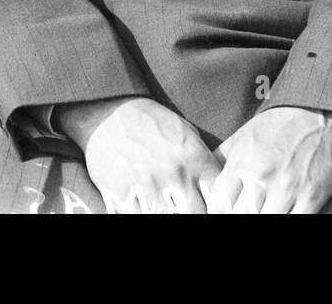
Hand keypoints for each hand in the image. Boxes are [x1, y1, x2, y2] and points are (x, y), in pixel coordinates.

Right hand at [56, 96, 221, 213]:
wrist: (111, 116)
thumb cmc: (154, 126)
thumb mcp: (187, 135)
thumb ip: (203, 162)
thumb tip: (219, 188)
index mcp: (195, 158)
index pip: (218, 195)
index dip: (215, 200)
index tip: (207, 198)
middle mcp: (176, 174)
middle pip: (196, 212)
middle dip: (193, 209)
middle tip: (183, 201)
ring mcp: (149, 187)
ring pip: (167, 216)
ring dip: (167, 211)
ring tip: (164, 198)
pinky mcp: (123, 197)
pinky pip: (139, 216)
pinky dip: (143, 210)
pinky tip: (143, 201)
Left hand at [208, 106, 331, 213]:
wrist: (317, 113)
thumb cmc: (276, 126)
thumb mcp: (241, 137)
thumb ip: (221, 160)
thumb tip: (203, 179)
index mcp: (241, 164)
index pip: (219, 205)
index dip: (220, 211)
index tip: (226, 210)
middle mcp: (261, 178)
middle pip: (240, 216)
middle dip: (240, 214)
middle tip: (246, 209)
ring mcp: (286, 190)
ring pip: (265, 221)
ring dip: (262, 216)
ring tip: (263, 209)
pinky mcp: (310, 198)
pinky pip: (293, 222)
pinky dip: (285, 220)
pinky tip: (281, 213)